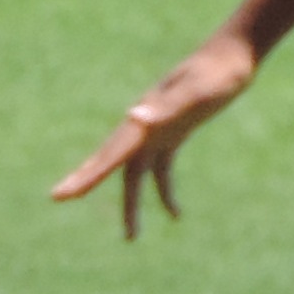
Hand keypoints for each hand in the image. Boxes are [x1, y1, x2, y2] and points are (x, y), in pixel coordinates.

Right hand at [47, 31, 256, 236]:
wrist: (234, 55)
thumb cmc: (218, 73)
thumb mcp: (197, 92)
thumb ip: (168, 106)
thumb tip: (135, 116)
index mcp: (143, 120)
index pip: (109, 155)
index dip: (85, 177)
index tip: (61, 194)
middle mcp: (144, 125)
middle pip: (111, 161)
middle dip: (87, 181)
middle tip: (60, 197)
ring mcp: (158, 129)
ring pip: (136, 173)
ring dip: (132, 202)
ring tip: (132, 238)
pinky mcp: (175, 131)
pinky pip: (162, 168)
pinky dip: (164, 190)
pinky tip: (176, 214)